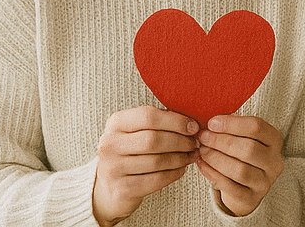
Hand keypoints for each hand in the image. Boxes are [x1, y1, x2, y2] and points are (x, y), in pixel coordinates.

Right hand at [91, 106, 198, 226]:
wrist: (110, 186)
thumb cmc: (132, 151)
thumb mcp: (138, 131)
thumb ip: (159, 122)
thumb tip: (192, 122)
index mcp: (116, 123)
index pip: (149, 116)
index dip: (176, 121)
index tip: (193, 127)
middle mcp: (109, 144)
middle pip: (154, 139)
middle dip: (181, 141)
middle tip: (195, 143)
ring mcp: (112, 168)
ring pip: (157, 161)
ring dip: (181, 158)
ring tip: (191, 155)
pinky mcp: (121, 189)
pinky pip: (156, 179)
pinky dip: (174, 173)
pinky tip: (181, 169)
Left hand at [194, 115, 283, 216]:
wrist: (246, 189)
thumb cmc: (242, 156)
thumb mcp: (244, 139)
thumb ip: (233, 129)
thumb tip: (212, 122)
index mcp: (275, 141)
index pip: (257, 127)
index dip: (232, 124)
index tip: (212, 122)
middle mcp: (274, 161)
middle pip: (248, 149)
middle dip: (221, 141)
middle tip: (203, 137)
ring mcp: (264, 182)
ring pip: (239, 169)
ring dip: (215, 158)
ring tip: (202, 150)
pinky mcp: (251, 198)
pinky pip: (229, 186)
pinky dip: (212, 174)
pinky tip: (202, 164)